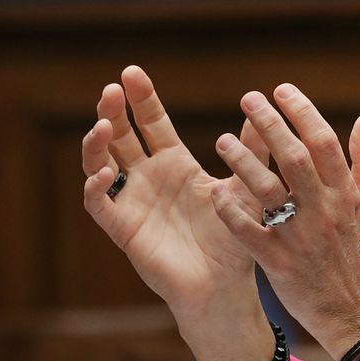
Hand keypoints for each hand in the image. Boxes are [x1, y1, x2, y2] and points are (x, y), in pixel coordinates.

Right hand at [82, 66, 262, 322]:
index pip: (151, 123)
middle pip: (121, 135)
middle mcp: (148, 178)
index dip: (140, 99)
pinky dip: (97, 186)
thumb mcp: (246, 190)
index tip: (131, 73)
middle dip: (113, 111)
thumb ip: (253, 153)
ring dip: (97, 143)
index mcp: (175, 165)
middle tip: (112, 88)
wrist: (224, 287)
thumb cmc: (235, 241)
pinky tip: (108, 172)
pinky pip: (98, 203)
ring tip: (104, 125)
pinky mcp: (122, 227)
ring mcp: (131, 201)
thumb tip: (263, 112)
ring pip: (100, 163)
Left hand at [210, 83, 359, 358]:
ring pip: (269, 192)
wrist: (355, 313)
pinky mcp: (278, 262)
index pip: (325, 143)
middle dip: (271, 125)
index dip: (303, 112)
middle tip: (248, 98)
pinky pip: (250, 232)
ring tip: (221, 141)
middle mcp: (324, 211)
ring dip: (244, 163)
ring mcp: (300, 237)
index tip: (282, 90)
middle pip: (295, 158)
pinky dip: (232, 212)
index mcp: (347, 195)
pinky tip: (214, 192)